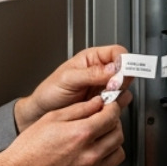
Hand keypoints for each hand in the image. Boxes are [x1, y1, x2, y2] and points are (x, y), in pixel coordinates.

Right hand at [0, 92, 129, 165]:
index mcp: (81, 134)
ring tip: (100, 137)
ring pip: (118, 152)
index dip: (112, 107)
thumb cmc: (28, 150)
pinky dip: (103, 158)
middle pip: (118, 134)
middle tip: (104, 119)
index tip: (109, 106)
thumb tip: (96, 103)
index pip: (112, 116)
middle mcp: (90, 155)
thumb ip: (78, 109)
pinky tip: (89, 153)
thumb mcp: (51, 118)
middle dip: (113, 123)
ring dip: (112, 142)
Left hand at [13, 44, 128, 131]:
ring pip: (123, 87)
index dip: (123, 61)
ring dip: (118, 93)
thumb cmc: (49, 92)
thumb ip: (91, 73)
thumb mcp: (68, 79)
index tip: (120, 73)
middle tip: (111, 87)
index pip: (117, 52)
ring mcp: (103, 87)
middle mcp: (100, 71)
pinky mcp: (103, 102)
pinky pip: (118, 102)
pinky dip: (115, 105)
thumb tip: (113, 69)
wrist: (41, 113)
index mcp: (91, 58)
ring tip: (103, 98)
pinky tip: (104, 106)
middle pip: (124, 70)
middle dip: (122, 79)